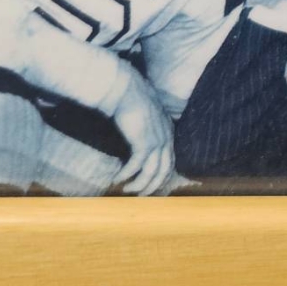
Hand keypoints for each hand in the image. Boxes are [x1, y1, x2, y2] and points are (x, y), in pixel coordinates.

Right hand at [108, 70, 175, 195]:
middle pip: (163, 171)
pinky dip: (126, 174)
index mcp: (169, 133)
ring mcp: (156, 141)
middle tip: (139, 196)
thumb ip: (148, 133)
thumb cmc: (132, 102)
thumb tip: (140, 147)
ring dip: (138, 185)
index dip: (160, 177)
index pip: (169, 162)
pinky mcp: (143, 142)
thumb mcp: (146, 120)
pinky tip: (117, 179)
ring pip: (151, 173)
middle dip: (151, 186)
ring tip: (126, 190)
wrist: (126, 89)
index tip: (150, 187)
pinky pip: (136, 166)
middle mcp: (166, 139)